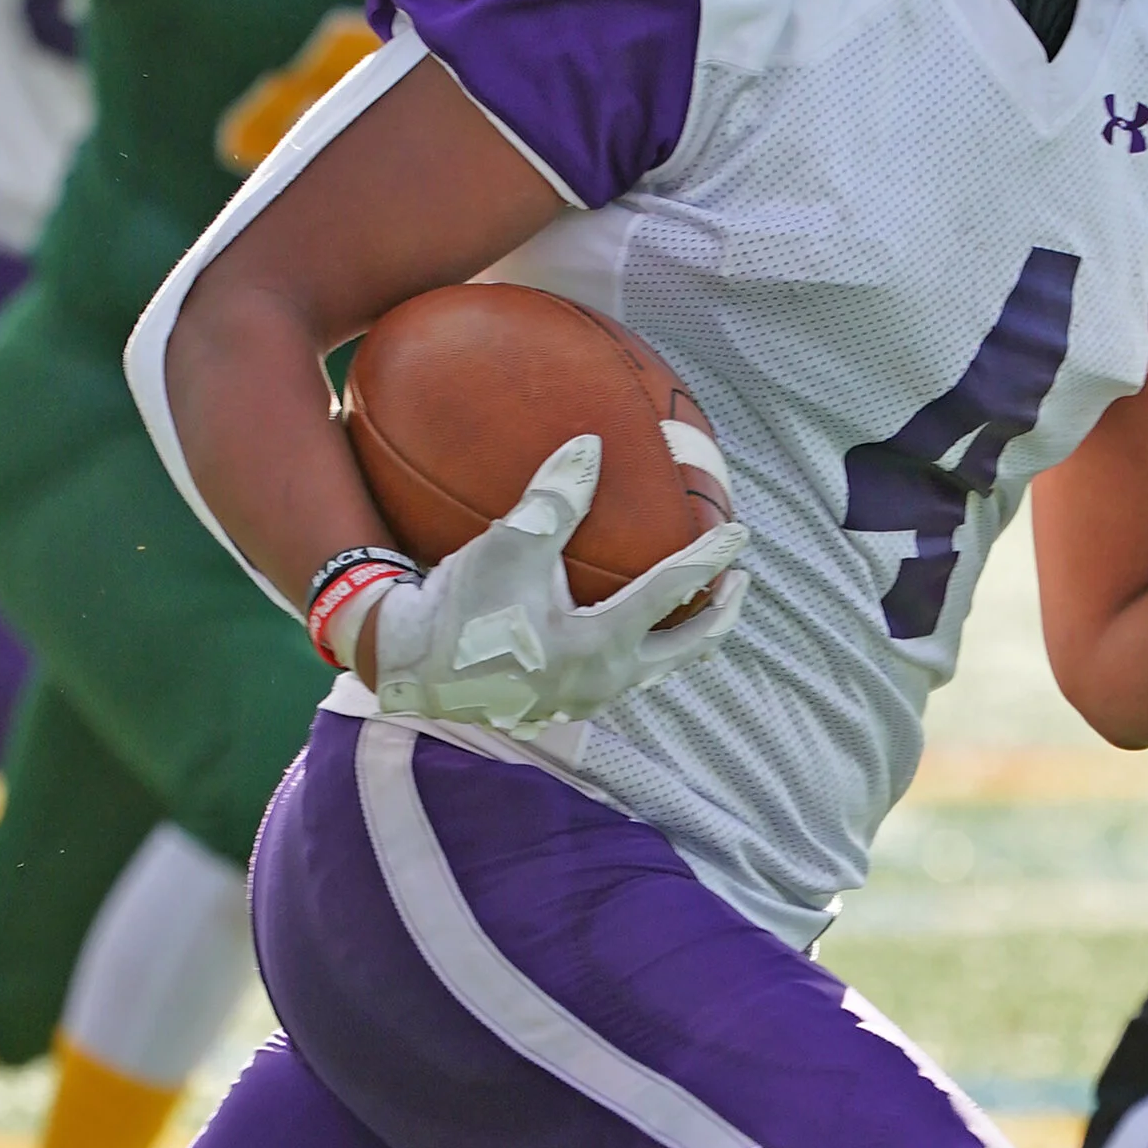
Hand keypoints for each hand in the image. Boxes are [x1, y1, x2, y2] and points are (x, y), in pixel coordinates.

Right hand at [367, 436, 748, 728]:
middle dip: (720, 613)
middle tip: (739, 578)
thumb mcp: (508, 546)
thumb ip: (555, 499)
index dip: (708, 558)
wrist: (408, 664)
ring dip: (689, 635)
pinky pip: (629, 673)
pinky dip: (651, 645)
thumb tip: (591, 445)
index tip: (740, 532)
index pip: (670, 595)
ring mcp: (586, 698)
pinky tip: (641, 626)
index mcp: (597, 647)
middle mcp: (603, 681)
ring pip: (660, 668)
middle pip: (687, 648)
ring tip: (704, 603)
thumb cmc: (460, 606)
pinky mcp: (566, 702)